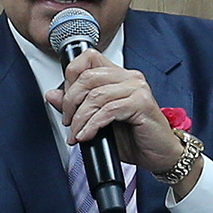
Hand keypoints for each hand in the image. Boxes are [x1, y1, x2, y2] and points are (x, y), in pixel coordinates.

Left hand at [51, 49, 181, 175]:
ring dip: (81, 118)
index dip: (71, 76)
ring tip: (77, 133)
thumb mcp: (98, 121)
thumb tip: (52, 95)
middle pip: (88, 77)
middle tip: (69, 122)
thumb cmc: (135, 138)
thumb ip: (77, 106)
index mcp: (119, 76)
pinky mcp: (142, 103)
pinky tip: (88, 135)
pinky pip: (109, 110)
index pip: (89, 57)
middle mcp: (129, 77)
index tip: (66, 100)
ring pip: (96, 95)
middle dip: (71, 102)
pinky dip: (93, 125)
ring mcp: (137, 89)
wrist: (159, 155)